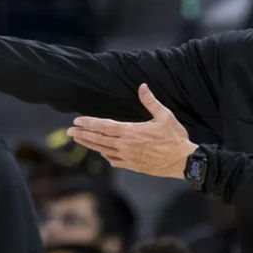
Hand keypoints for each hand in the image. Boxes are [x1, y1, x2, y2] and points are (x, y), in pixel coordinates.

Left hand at [66, 84, 197, 178]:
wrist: (182, 161)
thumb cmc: (174, 138)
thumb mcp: (165, 115)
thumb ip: (150, 101)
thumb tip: (143, 86)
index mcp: (131, 132)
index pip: (104, 126)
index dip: (89, 123)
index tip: (77, 120)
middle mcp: (125, 146)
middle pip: (98, 139)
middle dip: (82, 134)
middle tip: (69, 131)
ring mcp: (128, 157)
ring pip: (103, 150)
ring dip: (90, 144)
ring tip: (79, 140)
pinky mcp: (134, 166)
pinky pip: (114, 161)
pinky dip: (105, 155)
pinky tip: (102, 152)